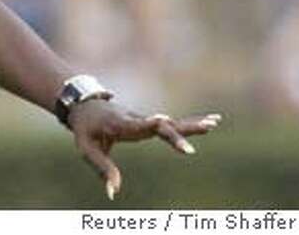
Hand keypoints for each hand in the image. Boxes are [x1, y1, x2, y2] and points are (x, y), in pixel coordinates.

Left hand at [68, 100, 222, 200]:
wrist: (84, 105)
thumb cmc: (85, 128)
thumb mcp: (87, 148)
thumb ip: (102, 169)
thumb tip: (113, 193)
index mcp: (119, 124)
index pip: (136, 124)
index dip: (148, 123)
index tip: (161, 120)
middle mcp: (136, 120)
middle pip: (159, 126)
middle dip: (175, 136)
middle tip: (190, 150)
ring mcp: (146, 120)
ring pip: (172, 124)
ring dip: (192, 125)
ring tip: (214, 122)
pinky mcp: (152, 123)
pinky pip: (174, 125)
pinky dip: (193, 124)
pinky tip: (213, 121)